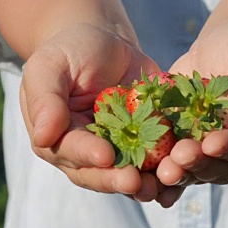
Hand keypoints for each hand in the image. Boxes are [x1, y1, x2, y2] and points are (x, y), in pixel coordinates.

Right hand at [19, 24, 180, 203]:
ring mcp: (118, 150)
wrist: (105, 42)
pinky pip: (159, 159)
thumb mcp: (50, 66)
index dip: (87, 155)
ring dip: (146, 183)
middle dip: (118, 179)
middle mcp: (86, 152)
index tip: (105, 156)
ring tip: (162, 185)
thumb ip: (45, 99)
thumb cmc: (71, 51)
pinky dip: (170, 167)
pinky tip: (185, 169)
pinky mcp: (146, 142)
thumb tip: (42, 137)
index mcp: (57, 138)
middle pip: (100, 174)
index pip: (71, 151)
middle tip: (136, 183)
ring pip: (130, 174)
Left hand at [156, 21, 227, 186]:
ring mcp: (207, 151)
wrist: (225, 43)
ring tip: (159, 171)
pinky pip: (170, 161)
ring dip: (176, 173)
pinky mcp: (182, 143)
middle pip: (219, 167)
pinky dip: (156, 171)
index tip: (211, 143)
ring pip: (193, 171)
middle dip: (198, 164)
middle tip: (177, 158)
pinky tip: (139, 178)